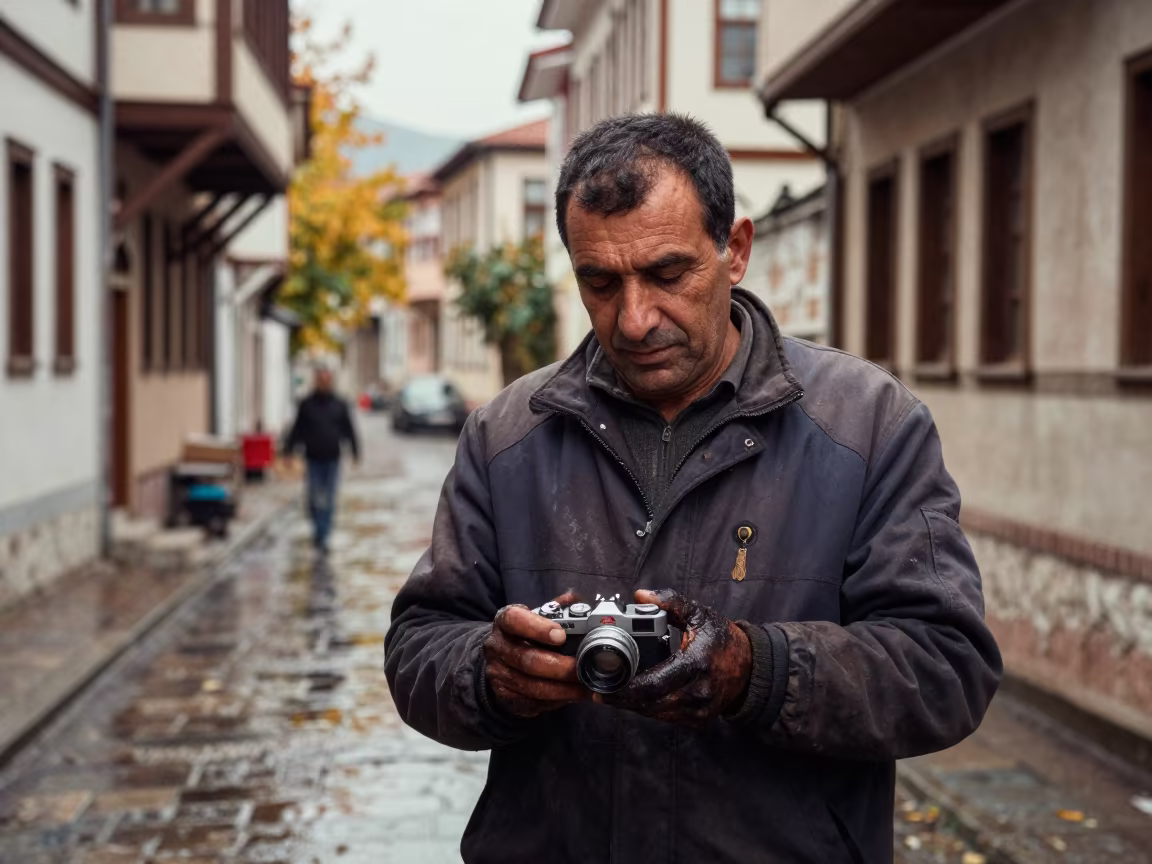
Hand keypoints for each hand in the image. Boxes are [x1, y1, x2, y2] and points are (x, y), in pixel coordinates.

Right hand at [483, 591, 590, 717]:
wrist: (499, 660)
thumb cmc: (524, 635)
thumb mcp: (535, 617)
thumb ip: (556, 609)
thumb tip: (577, 601)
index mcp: (505, 621)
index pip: (515, 620)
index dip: (537, 628)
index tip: (561, 636)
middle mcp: (497, 647)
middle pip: (528, 660)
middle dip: (560, 667)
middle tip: (582, 669)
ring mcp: (498, 673)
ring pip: (532, 686)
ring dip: (563, 689)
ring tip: (585, 687)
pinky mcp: (504, 695)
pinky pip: (532, 702)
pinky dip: (556, 701)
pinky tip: (572, 696)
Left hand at [597, 589, 750, 725]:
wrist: (752, 667)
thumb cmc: (724, 639)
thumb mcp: (699, 614)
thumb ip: (670, 603)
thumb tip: (640, 595)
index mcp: (696, 664)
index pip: (654, 683)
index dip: (627, 688)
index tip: (606, 684)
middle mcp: (698, 691)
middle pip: (651, 703)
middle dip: (623, 700)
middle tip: (600, 692)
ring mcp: (700, 709)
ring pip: (657, 714)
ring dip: (634, 706)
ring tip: (613, 695)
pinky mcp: (699, 719)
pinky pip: (667, 718)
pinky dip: (650, 709)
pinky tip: (637, 699)